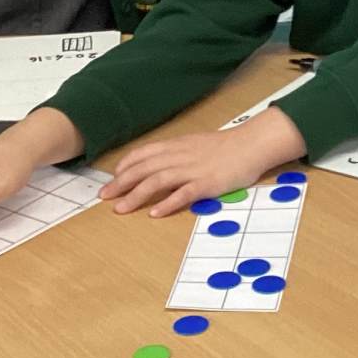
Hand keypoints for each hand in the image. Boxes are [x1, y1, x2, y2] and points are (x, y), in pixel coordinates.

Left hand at [101, 108, 306, 216]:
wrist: (253, 144)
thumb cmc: (227, 146)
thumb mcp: (197, 144)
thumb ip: (178, 153)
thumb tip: (162, 164)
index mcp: (177, 146)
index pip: (143, 154)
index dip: (125, 166)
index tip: (113, 179)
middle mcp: (180, 156)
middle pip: (144, 169)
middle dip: (121, 183)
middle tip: (104, 197)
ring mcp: (194, 170)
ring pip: (157, 181)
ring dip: (136, 195)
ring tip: (121, 209)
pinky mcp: (208, 184)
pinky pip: (184, 194)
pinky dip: (167, 203)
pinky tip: (154, 213)